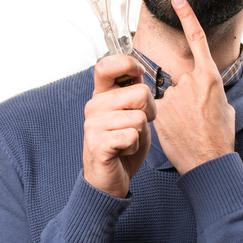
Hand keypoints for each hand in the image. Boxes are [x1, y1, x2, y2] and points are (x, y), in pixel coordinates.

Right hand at [82, 53, 155, 197]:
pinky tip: (123, 151)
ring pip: (139, 117)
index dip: (127, 63)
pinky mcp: (98, 143)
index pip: (106, 65)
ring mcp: (93, 125)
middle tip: (137, 126)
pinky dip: (134, 146)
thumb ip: (134, 94)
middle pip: (140, 93)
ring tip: (127, 141)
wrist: (109, 179)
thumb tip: (138, 71)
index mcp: (101, 95)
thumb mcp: (132, 115)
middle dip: (149, 111)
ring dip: (140, 133)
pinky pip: (132, 136)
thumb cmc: (123, 146)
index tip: (138, 73)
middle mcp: (94, 106)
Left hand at [152, 0, 235, 174]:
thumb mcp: (225, 107)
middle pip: (181, 80)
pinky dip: (166, 120)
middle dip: (186, 97)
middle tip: (196, 120)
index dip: (186, 17)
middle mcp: (190, 82)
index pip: (197, 39)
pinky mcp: (159, 111)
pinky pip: (159, 109)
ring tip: (188, 129)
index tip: (176, 0)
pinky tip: (177, 133)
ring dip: (176, 110)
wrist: (209, 162)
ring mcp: (173, 96)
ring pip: (169, 96)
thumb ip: (211, 90)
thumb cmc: (220, 137)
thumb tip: (203, 89)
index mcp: (210, 78)